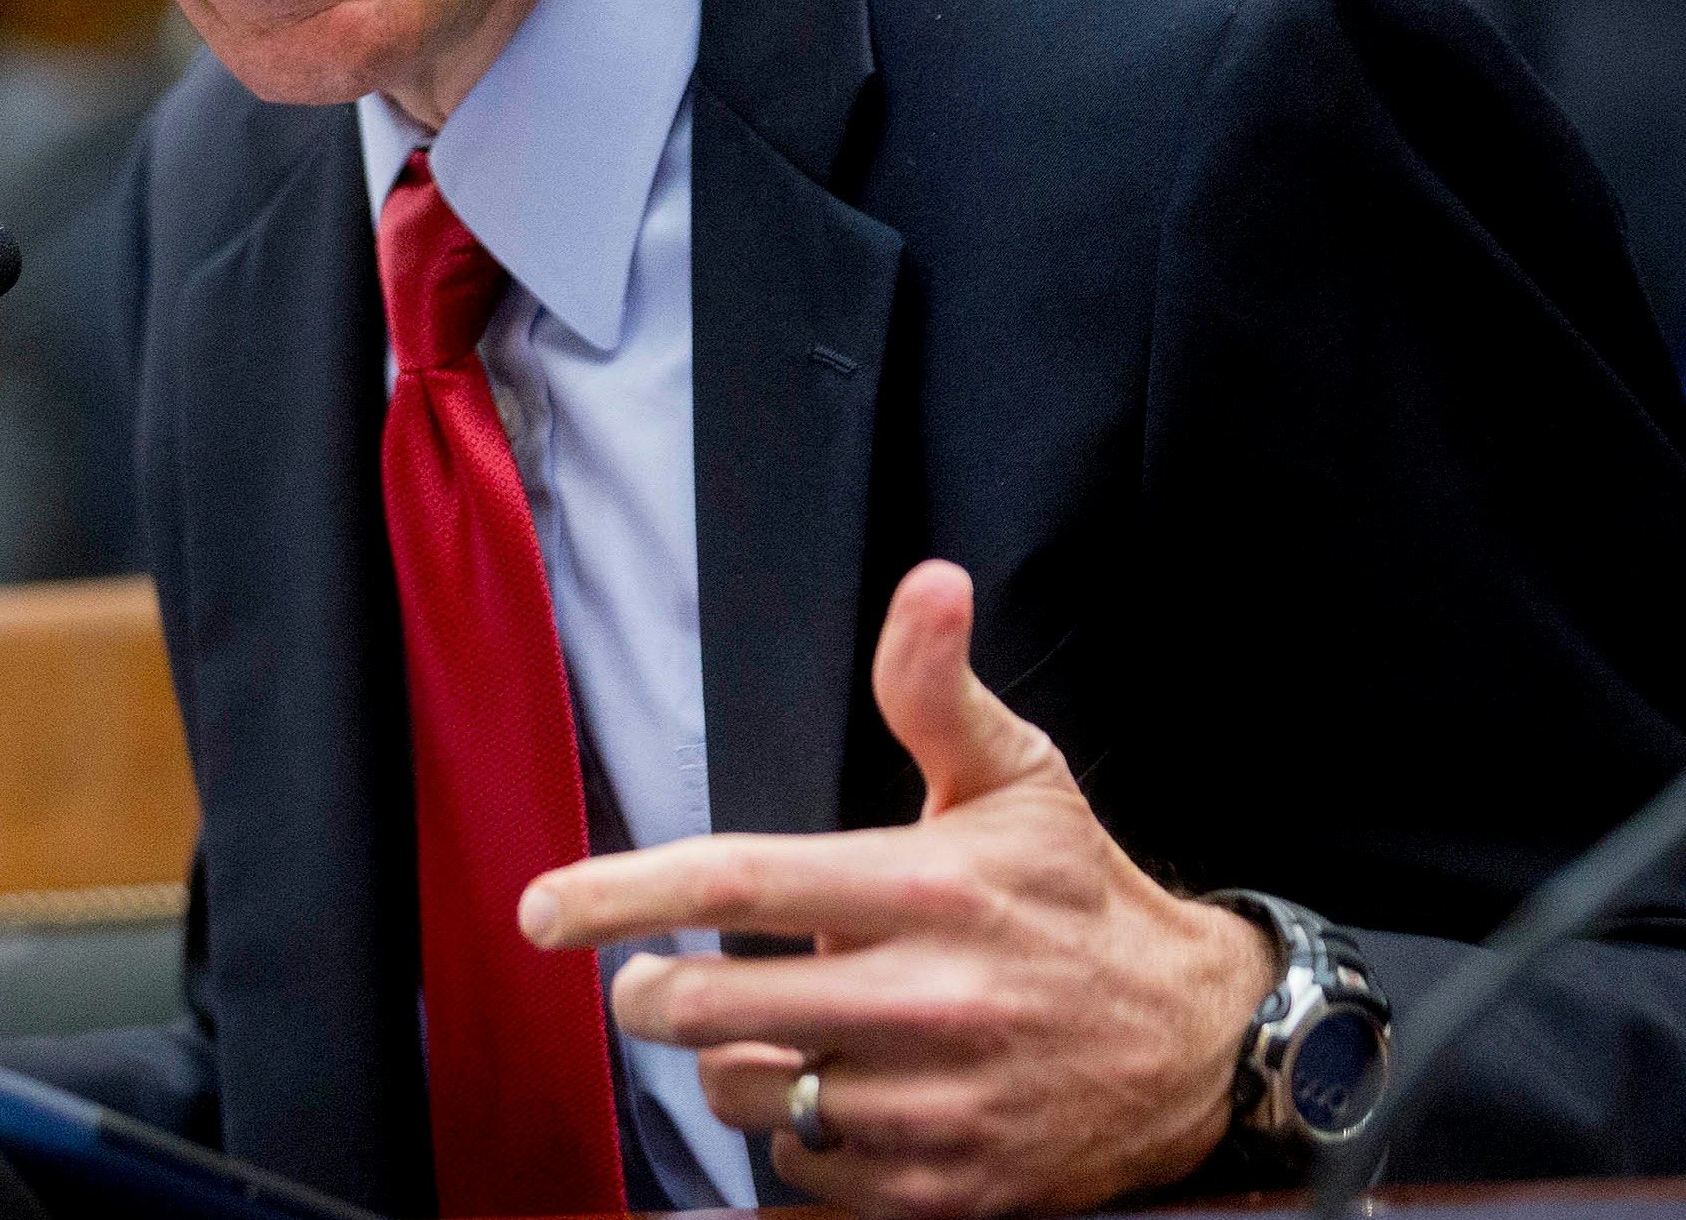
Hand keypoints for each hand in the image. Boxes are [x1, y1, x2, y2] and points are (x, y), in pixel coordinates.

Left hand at [518, 561, 1273, 1219]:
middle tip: (656, 981)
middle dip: (651, 995)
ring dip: (730, 1067)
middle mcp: (929, 1002)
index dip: (621, 894)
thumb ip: (936, 692)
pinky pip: (806, 1176)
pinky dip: (797, 1138)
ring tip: (775, 1031)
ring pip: (747, 1098)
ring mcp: (938, 1107)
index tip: (540, 911)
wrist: (1203, 1047)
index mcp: (926, 891)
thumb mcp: (1019, 781)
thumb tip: (927, 583)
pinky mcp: (951, 1189)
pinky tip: (834, 1091)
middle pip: (711, 1009)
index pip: (738, 885)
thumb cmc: (1084, 902)